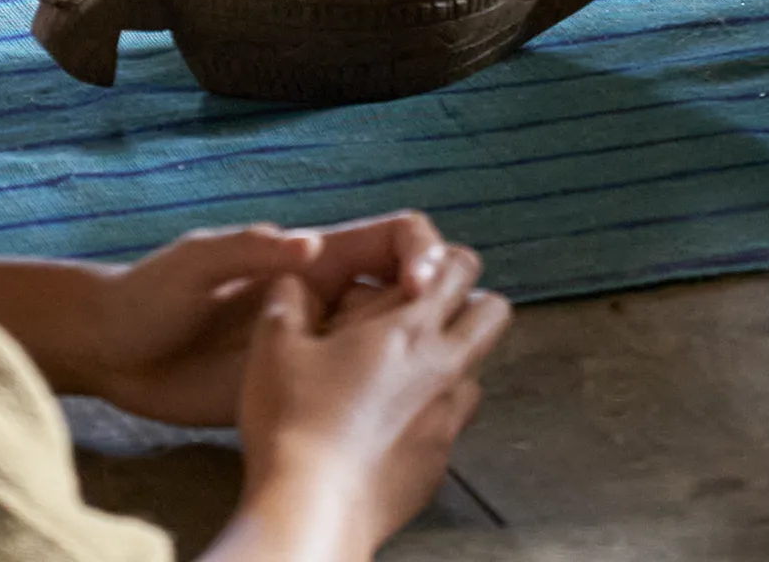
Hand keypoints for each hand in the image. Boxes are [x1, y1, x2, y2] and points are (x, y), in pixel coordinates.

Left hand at [61, 214, 443, 427]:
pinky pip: (354, 389)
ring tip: (426, 383)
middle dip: (440, 308)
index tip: (423, 290)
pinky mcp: (299, 387)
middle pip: (409, 292)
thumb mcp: (197, 261)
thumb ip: (252, 248)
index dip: (424, 255)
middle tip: (440, 342)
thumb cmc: (147, 294)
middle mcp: (325, 298)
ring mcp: (316, 346)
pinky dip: (383, 397)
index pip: (395, 239)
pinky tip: (387, 419)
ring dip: (420, 355)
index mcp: (312, 258)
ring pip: (391, 343)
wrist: (111, 353)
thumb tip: (311, 244)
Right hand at [238, 238, 509, 553]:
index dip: (441, 260)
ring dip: (453, 363)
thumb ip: (288, 299)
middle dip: (470, 303)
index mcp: (409, 328)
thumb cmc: (294, 423)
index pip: (460, 267)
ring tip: (403, 374)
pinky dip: (432, 415)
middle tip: (426, 315)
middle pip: (494, 313)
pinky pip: (453, 425)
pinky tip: (390, 424)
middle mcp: (443, 368)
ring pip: (477, 372)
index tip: (411, 274)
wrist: (312, 508)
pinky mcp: (440, 463)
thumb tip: (294, 280)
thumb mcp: (274, 345)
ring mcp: (448, 420)